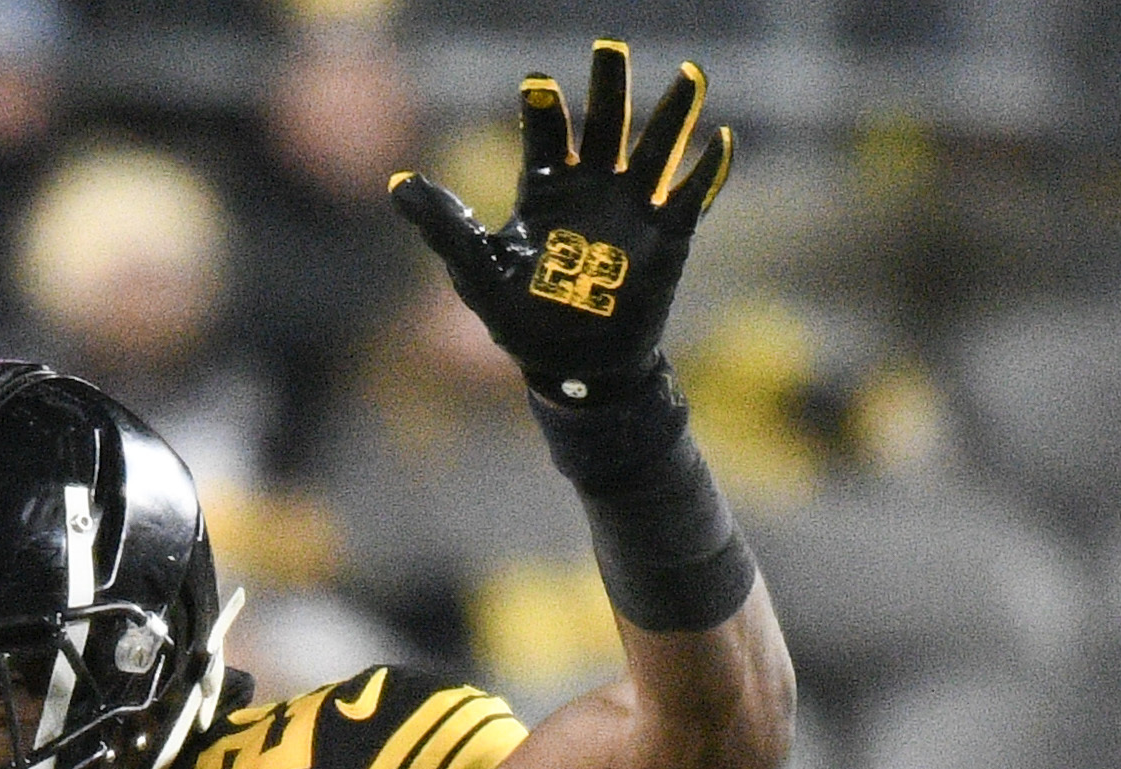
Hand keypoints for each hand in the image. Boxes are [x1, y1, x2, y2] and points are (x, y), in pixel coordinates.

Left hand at [391, 41, 732, 409]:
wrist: (572, 369)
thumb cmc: (521, 319)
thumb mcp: (477, 273)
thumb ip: (445, 227)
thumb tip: (399, 184)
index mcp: (546, 186)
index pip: (547, 130)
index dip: (543, 105)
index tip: (536, 84)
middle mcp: (592, 185)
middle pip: (605, 120)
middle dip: (609, 85)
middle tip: (610, 47)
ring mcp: (633, 208)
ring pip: (655, 148)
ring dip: (672, 113)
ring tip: (689, 74)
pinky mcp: (667, 238)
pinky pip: (691, 197)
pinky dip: (708, 171)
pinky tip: (721, 141)